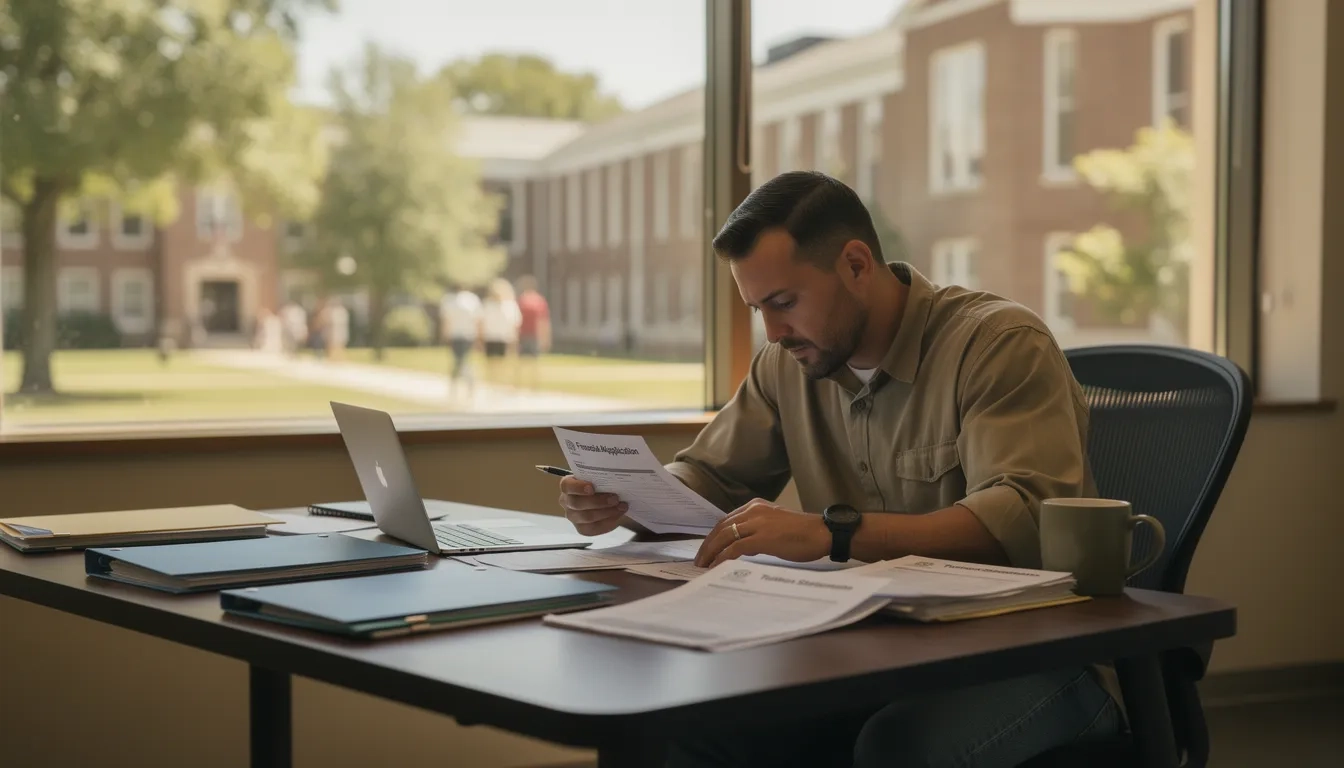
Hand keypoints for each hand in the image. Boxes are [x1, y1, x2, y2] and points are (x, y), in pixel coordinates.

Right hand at [558, 475, 628, 535]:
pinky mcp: (582, 528)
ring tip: (621, 506)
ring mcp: (573, 516)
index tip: (591, 488)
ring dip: (606, 512)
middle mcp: (567, 501)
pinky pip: (593, 528)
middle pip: (577, 504)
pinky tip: (618, 515)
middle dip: (598, 501)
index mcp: (568, 485)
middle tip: (615, 498)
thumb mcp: (601, 476)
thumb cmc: (602, 484)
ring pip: (587, 517)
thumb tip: (618, 469)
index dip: (578, 487)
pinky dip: (608, 522)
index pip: (567, 486)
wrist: (608, 498)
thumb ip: (603, 474)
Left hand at [694, 499, 829, 567]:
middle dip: (707, 545)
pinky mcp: (762, 537)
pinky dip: (723, 557)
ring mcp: (757, 523)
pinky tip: (716, 566)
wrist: (822, 533)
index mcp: (755, 506)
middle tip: (698, 560)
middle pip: (721, 528)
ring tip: (703, 566)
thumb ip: (757, 531)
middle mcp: (753, 511)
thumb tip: (741, 546)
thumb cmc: (803, 533)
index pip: (726, 521)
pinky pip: (735, 548)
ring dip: (711, 552)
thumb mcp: (774, 525)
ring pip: (724, 536)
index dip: (713, 536)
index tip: (706, 550)